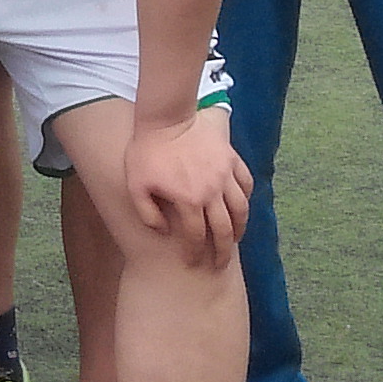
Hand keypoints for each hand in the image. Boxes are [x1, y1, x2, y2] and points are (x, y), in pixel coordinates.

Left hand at [120, 110, 251, 270]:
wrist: (166, 117)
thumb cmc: (147, 151)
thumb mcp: (136, 185)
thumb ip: (148, 213)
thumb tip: (164, 232)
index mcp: (189, 200)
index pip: (196, 236)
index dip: (195, 252)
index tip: (193, 261)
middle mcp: (212, 191)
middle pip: (224, 229)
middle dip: (222, 251)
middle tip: (220, 264)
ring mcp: (225, 174)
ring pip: (240, 209)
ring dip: (240, 228)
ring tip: (235, 238)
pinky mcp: (231, 159)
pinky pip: (246, 183)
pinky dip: (246, 197)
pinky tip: (241, 205)